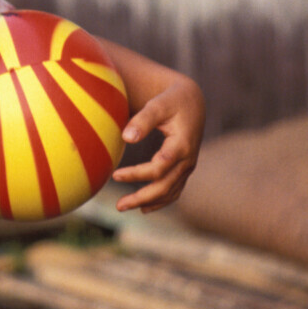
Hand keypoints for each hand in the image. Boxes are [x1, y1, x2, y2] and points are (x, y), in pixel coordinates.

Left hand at [112, 74, 204, 212]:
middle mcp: (188, 159)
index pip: (159, 168)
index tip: (115, 175)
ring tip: (123, 206)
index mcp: (182, 145)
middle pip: (165, 186)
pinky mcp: (185, 168)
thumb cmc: (172, 101)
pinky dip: (160, 201)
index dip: (137, 174)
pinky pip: (174, 190)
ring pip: (170, 192)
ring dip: (148, 202)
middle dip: (141, 198)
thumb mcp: (158, 104)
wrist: (192, 102)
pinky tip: (144, 207)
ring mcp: (188, 166)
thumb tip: (126, 138)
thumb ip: (143, 119)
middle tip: (119, 206)